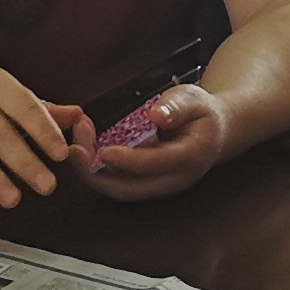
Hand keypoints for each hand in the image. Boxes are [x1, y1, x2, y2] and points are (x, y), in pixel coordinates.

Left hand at [87, 85, 229, 201]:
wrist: (214, 133)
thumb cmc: (202, 114)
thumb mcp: (194, 99)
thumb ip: (176, 107)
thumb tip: (157, 116)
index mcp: (190, 157)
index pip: (156, 164)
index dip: (127, 160)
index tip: (102, 150)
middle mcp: (172, 179)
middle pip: (129, 189)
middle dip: (96, 174)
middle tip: (75, 149)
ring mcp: (157, 185)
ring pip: (118, 190)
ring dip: (91, 170)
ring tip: (77, 140)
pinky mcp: (144, 184)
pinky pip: (116, 182)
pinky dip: (96, 167)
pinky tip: (85, 143)